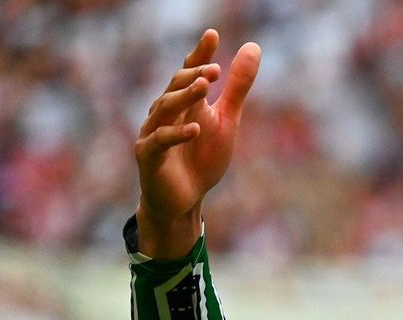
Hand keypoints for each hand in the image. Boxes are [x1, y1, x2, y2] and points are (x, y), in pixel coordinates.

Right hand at [134, 30, 259, 259]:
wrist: (186, 200)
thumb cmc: (203, 159)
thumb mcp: (227, 120)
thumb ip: (237, 88)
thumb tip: (254, 47)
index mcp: (184, 103)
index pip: (190, 72)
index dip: (199, 54)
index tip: (212, 35)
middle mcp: (165, 113)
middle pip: (175, 87)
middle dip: (193, 76)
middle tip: (214, 69)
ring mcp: (153, 133)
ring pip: (164, 108)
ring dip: (184, 96)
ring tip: (204, 87)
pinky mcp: (149, 157)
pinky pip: (159, 142)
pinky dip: (176, 134)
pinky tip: (195, 129)